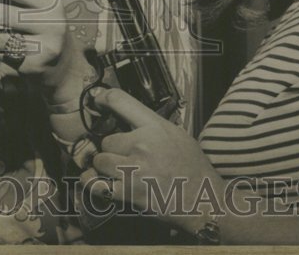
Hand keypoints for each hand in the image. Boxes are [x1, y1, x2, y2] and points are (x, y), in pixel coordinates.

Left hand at [82, 87, 224, 231]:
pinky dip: (94, 185)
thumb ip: (153, 126)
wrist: (204, 199)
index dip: (103, 98)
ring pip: (99, 161)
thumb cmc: (193, 168)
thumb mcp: (178, 135)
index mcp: (155, 126)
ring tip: (116, 172)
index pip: (119, 100)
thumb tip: (129, 119)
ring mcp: (134, 168)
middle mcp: (142, 144)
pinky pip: (97, 185)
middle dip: (111, 150)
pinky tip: (99, 184)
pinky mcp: (128, 192)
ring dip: (104, 168)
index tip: (97, 101)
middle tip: (123, 158)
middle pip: (106, 140)